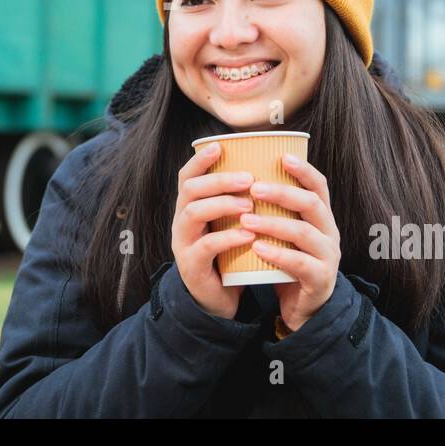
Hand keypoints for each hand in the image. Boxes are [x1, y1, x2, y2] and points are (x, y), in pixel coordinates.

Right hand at [172, 143, 257, 318]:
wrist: (218, 299)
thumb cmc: (229, 254)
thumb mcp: (229, 224)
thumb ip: (236, 201)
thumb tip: (263, 168)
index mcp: (189, 207)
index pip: (187, 177)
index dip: (200, 160)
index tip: (219, 146)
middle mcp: (181, 222)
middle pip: (190, 190)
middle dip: (219, 180)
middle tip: (248, 178)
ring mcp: (183, 244)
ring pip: (193, 214)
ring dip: (223, 204)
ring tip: (250, 205)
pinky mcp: (192, 267)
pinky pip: (206, 247)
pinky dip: (228, 238)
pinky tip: (248, 235)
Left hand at [243, 153, 339, 331]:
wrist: (304, 309)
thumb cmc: (289, 264)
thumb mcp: (285, 234)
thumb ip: (274, 211)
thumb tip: (243, 179)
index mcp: (321, 218)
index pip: (319, 186)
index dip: (304, 170)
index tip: (282, 156)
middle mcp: (329, 233)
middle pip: (311, 204)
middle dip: (282, 193)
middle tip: (254, 188)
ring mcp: (328, 257)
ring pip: (304, 233)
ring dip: (273, 223)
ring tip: (246, 219)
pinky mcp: (320, 280)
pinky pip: (300, 264)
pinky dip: (278, 254)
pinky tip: (257, 248)